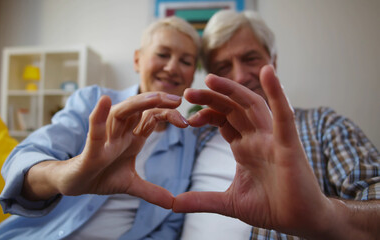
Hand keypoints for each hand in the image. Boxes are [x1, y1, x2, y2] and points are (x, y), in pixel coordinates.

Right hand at [23, 92, 187, 208]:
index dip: (168, 114)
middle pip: (138, 110)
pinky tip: (104, 101)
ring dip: (136, 104)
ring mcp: (105, 140)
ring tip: (153, 98)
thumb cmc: (101, 176)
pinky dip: (99, 118)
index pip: (151, 118)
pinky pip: (95, 132)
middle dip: (157, 101)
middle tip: (177, 99)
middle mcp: (119, 134)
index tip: (186, 121)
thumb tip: (173, 203)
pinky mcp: (90, 151)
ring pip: (119, 114)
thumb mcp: (130, 184)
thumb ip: (151, 191)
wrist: (75, 184)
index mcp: (131, 138)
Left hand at [173, 65, 332, 236]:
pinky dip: (277, 93)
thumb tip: (173, 204)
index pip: (223, 121)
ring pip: (252, 105)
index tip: (186, 118)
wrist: (300, 222)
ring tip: (210, 79)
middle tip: (187, 92)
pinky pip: (283, 115)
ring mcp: (273, 139)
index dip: (205, 114)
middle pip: (232, 108)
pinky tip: (268, 72)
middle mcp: (258, 138)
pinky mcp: (289, 145)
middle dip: (210, 98)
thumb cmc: (271, 208)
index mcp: (245, 147)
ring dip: (232, 90)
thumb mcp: (229, 202)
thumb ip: (201, 200)